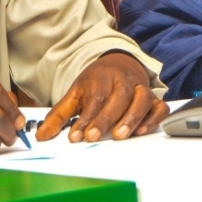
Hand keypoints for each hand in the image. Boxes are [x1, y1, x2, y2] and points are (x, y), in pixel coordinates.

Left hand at [36, 52, 168, 142]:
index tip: (77, 135)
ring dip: (131, 118)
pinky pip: (159, 107)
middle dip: (106, 118)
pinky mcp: (154, 99)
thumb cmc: (97, 82)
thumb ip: (59, 115)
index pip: (96, 98)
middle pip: (119, 97)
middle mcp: (124, 82)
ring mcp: (141, 89)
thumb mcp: (76, 94)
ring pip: (142, 99)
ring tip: (119, 136)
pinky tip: (142, 130)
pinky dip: (154, 117)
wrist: (119, 64)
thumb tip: (42, 136)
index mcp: (103, 78)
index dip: (87, 118)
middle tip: (94, 137)